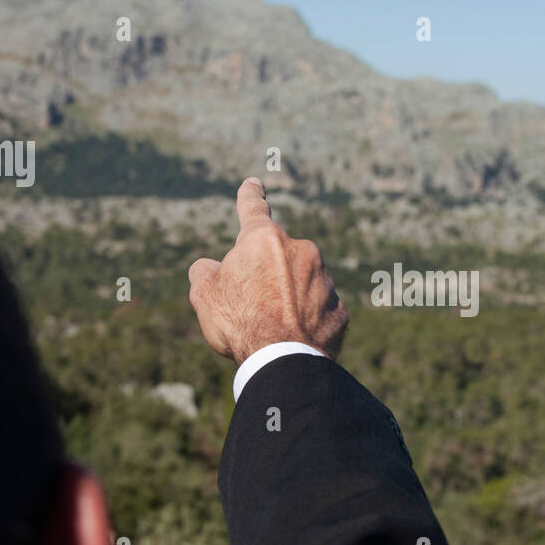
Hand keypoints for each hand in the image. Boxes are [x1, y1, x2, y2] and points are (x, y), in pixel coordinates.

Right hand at [188, 177, 348, 364]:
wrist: (282, 361)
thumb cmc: (238, 322)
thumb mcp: (204, 294)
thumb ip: (205, 272)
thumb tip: (210, 268)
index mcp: (264, 240)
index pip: (253, 210)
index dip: (250, 196)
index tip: (255, 183)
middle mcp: (301, 251)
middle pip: (277, 260)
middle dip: (264, 277)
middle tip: (250, 308)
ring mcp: (325, 280)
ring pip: (301, 285)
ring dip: (287, 300)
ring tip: (271, 329)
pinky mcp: (340, 310)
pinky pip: (319, 311)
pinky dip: (306, 322)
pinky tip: (293, 340)